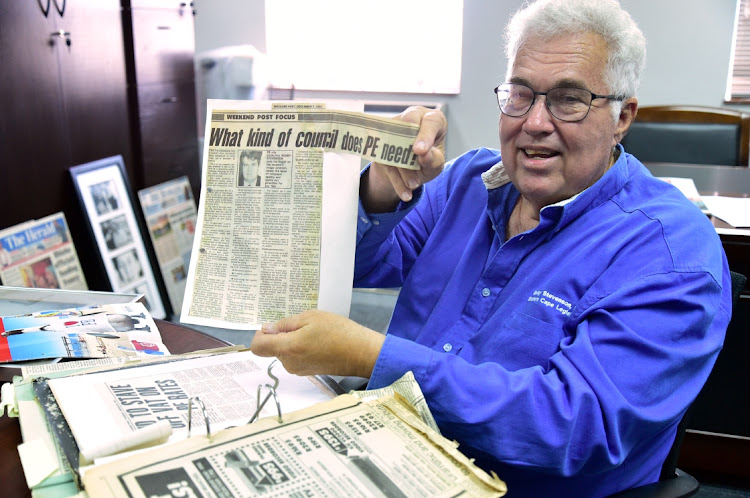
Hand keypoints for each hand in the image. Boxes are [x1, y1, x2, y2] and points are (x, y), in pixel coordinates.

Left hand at [250, 310, 384, 377]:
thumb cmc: (338, 332)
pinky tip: (320, 342)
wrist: (361, 353)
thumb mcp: (311, 317)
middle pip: (273, 348)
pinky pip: (296, 357)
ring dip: (294, 341)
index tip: (275, 327)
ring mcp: (298, 370)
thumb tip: (267, 329)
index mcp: (287, 349)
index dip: (261, 334)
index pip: (257, 346)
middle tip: (305, 325)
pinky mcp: (308, 372)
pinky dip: (302, 348)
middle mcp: (289, 363)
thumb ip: (285, 324)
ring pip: (285, 352)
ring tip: (316, 333)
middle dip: (283, 335)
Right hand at [361, 106, 446, 211]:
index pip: (430, 121)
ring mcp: (393, 130)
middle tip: (416, 165)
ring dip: (404, 168)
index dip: (425, 135)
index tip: (419, 151)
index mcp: (431, 119)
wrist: (410, 171)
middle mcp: (412, 119)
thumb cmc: (429, 160)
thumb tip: (425, 155)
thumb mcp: (436, 162)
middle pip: (408, 128)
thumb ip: (434, 159)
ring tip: (414, 185)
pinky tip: (405, 193)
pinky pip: (386, 160)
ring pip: (395, 145)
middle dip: (410, 149)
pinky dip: (396, 179)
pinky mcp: (381, 145)